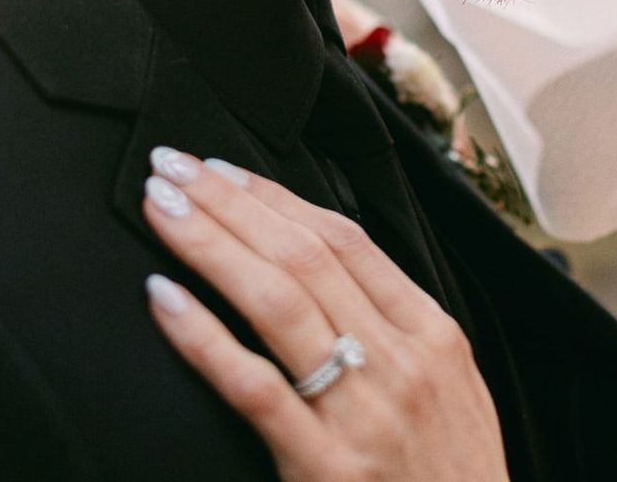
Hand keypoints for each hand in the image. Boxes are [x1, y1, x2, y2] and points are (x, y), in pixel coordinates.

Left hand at [140, 147, 509, 481]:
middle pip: (304, 256)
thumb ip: (400, 332)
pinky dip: (204, 337)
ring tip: (162, 209)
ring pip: (277, 303)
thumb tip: (329, 272)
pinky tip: (165, 298)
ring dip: (211, 244)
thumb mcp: (454, 392)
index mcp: (434, 335)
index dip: (276, 198)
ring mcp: (364, 414)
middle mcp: (401, 363)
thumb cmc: (452, 480)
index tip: (223, 170)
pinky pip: (254, 387)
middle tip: (174, 166)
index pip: (345, 240)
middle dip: (231, 203)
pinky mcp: (327, 467)